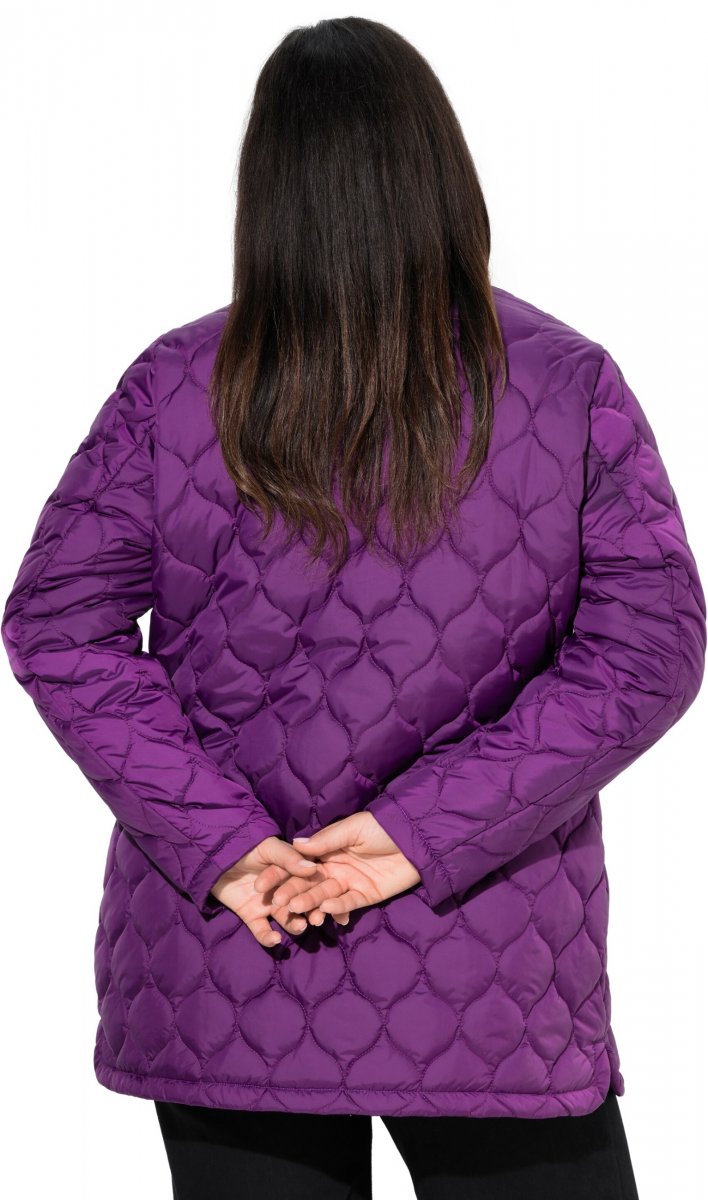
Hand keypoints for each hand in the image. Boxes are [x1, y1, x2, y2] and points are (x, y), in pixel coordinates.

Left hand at [209, 835, 347, 947]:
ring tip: (300, 927)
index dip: (319, 893)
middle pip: (300, 903)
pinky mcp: (252, 915)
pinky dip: (268, 937)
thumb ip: (288, 858)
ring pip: (286, 918)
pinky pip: (262, 930)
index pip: (309, 883)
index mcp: (293, 871)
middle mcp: (284, 889)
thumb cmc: (245, 846)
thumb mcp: (268, 848)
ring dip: (294, 924)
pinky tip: (274, 939)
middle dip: (310, 912)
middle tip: (316, 920)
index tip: (328, 904)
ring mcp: (268, 904)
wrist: (214, 855)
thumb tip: (311, 869)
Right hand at [256, 811, 421, 919]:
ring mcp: (350, 882)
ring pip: (325, 896)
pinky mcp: (366, 895)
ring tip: (297, 910)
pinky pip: (348, 903)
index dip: (282, 873)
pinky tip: (327, 909)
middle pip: (309, 883)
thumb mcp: (352, 829)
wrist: (415, 837)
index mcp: (328, 850)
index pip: (300, 864)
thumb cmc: (382, 826)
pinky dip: (338, 907)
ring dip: (311, 903)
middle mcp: (335, 868)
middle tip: (277, 903)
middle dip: (292, 892)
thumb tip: (295, 844)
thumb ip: (325, 840)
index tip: (262, 884)